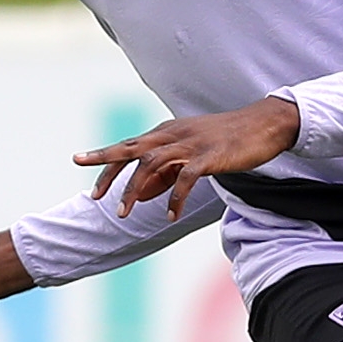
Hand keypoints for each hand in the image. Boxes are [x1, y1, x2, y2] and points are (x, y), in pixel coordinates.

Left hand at [77, 96, 300, 220]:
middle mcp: (173, 134)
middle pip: (132, 151)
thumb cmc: (227, 140)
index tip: (78, 160)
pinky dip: (174, 198)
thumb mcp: (191, 154)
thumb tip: (140, 193)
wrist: (264, 125)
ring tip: (124, 214)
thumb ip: (165, 172)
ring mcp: (191, 144)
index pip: (129, 145)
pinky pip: (185, 178)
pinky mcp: (209, 156)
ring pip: (152, 165)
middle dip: (108, 171)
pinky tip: (168, 216)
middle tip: (94, 196)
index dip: (104, 155)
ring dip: (135, 190)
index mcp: (167, 132)